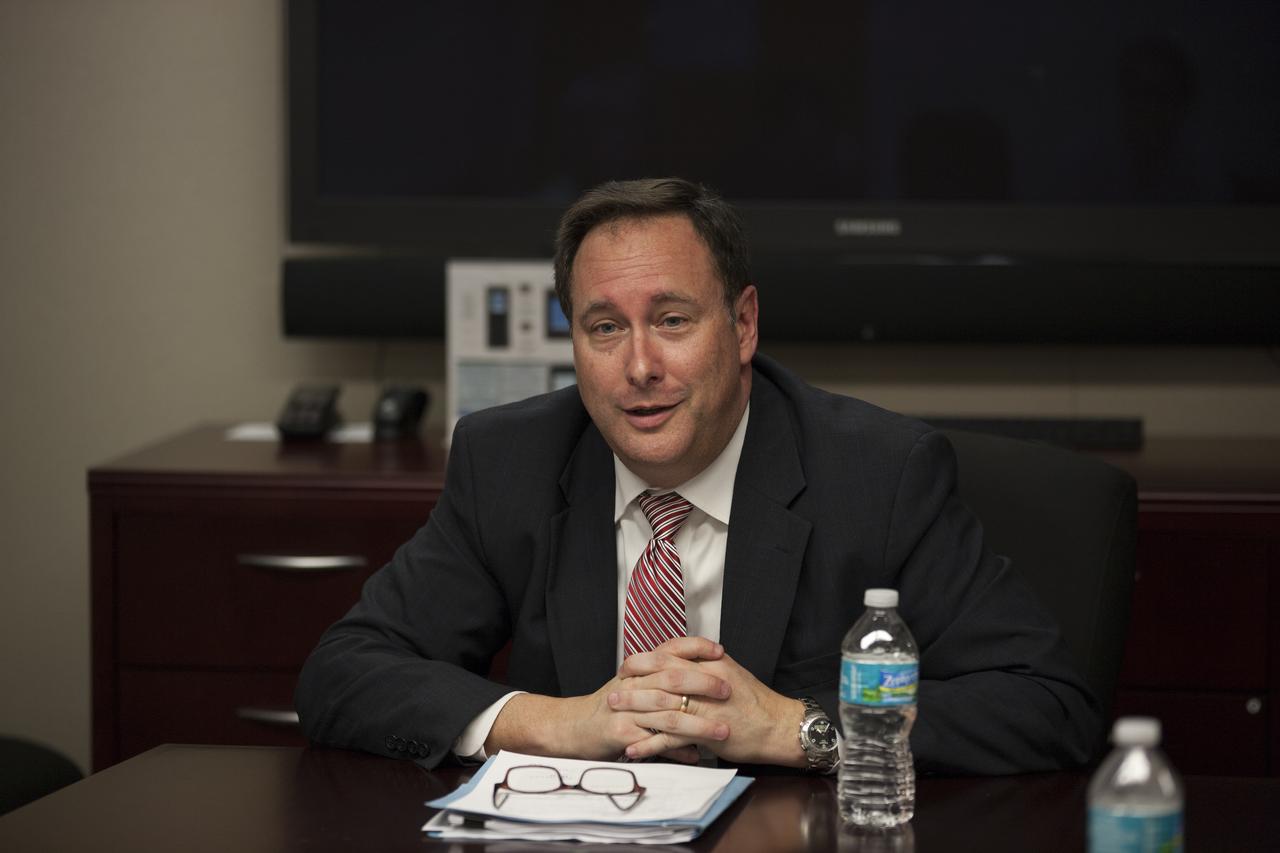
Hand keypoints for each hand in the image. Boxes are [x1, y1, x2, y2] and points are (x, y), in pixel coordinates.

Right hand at [484, 636, 731, 760]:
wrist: (571, 727)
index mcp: (637, 668)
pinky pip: (654, 743)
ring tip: (722, 731)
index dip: (695, 647)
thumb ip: (660, 677)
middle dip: (703, 683)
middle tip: (728, 690)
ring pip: (667, 713)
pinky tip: (696, 756)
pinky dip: (677, 751)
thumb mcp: (632, 684)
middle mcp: (631, 683)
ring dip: (698, 724)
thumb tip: (697, 676)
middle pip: (671, 678)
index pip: (669, 648)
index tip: (720, 651)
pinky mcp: (620, 733)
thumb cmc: (609, 707)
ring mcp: (625, 708)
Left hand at [615, 644, 806, 766]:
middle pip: (660, 677)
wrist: (778, 727)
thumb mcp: (730, 672)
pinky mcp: (707, 732)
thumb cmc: (755, 702)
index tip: (626, 666)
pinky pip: (672, 738)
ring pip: (663, 706)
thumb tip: (680, 660)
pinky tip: (634, 748)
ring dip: (635, 711)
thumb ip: (704, 664)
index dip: (643, 660)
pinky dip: (650, 743)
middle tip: (612, 691)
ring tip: (614, 715)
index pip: (669, 654)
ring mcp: (706, 707)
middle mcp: (706, 681)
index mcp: (711, 663)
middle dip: (633, 684)